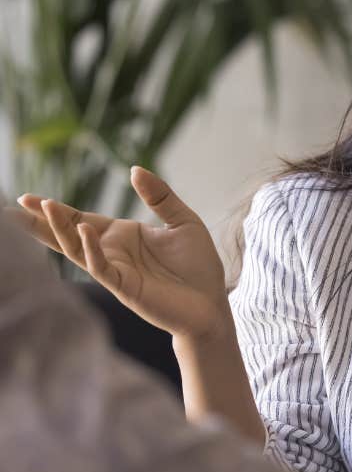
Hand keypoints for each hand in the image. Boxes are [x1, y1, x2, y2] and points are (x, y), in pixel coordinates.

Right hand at [6, 167, 230, 339]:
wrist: (212, 303)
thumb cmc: (198, 266)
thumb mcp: (183, 221)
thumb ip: (159, 196)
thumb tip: (134, 169)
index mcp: (123, 235)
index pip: (81, 219)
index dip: (56, 209)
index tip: (26, 198)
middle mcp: (113, 252)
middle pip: (68, 233)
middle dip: (42, 220)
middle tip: (13, 206)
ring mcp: (116, 271)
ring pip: (78, 249)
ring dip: (60, 229)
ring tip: (44, 206)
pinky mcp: (125, 288)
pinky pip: (102, 267)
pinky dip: (91, 250)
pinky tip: (85, 232)